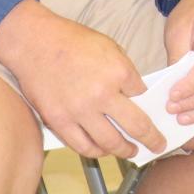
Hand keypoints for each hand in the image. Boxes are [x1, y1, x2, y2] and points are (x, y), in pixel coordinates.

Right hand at [0, 0, 164, 159]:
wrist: (35, 43)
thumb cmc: (72, 41)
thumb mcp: (109, 47)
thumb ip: (124, 72)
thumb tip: (135, 94)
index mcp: (118, 72)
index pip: (143, 95)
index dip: (149, 103)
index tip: (154, 111)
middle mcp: (102, 94)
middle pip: (135, 126)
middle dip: (151, 138)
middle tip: (158, 145)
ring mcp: (79, 111)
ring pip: (109, 142)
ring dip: (124, 150)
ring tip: (131, 151)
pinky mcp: (59, 121)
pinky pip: (82, 145)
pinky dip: (96, 151)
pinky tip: (103, 150)